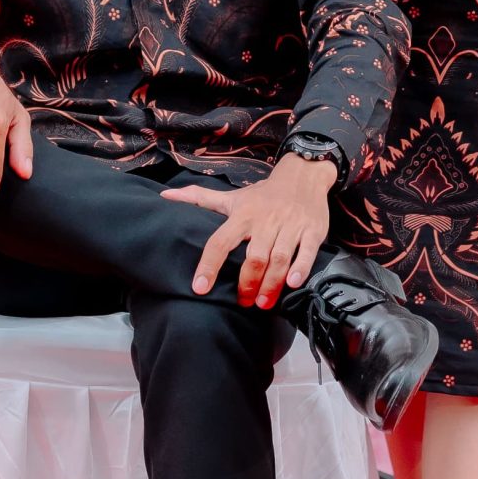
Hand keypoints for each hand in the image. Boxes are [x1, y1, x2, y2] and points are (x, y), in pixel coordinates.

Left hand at [161, 153, 336, 306]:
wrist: (303, 175)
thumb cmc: (263, 194)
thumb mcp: (231, 196)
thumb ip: (199, 198)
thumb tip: (166, 196)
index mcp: (243, 215)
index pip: (220, 242)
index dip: (209, 266)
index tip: (199, 288)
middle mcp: (265, 221)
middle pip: (254, 258)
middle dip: (247, 284)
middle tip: (243, 302)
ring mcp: (290, 226)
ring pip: (279, 259)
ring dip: (271, 284)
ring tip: (263, 303)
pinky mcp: (312, 230)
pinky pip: (307, 252)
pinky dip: (300, 269)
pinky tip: (293, 284)